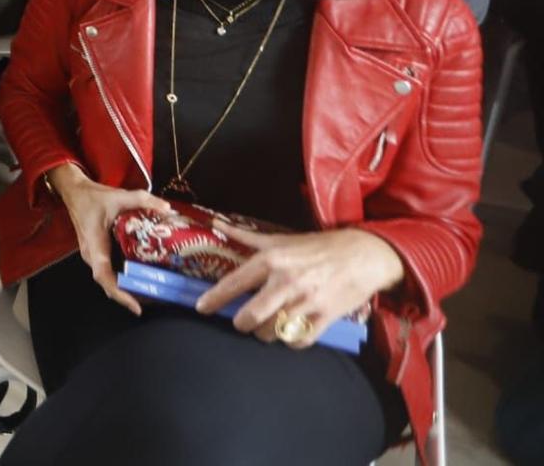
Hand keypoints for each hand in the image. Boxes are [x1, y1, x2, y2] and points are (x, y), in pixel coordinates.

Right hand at [46, 165, 174, 313]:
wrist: (74, 192)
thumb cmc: (92, 197)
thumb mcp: (117, 196)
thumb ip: (142, 200)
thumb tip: (168, 208)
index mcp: (95, 246)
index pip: (104, 277)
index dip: (120, 294)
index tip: (137, 308)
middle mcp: (92, 256)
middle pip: (110, 284)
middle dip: (132, 295)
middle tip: (158, 300)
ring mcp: (94, 256)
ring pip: (110, 280)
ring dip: (130, 289)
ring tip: (155, 293)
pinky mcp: (98, 254)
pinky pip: (111, 272)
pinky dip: (126, 279)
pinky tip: (144, 277)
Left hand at [197, 225, 404, 347]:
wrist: (363, 254)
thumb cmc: (318, 247)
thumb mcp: (281, 238)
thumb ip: (246, 236)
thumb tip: (217, 222)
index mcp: (271, 260)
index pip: (234, 283)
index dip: (214, 299)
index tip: (201, 308)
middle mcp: (286, 281)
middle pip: (251, 316)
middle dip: (242, 324)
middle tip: (243, 322)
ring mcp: (307, 301)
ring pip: (273, 331)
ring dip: (266, 333)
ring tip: (269, 325)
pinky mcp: (326, 317)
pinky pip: (299, 340)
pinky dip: (291, 341)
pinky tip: (290, 331)